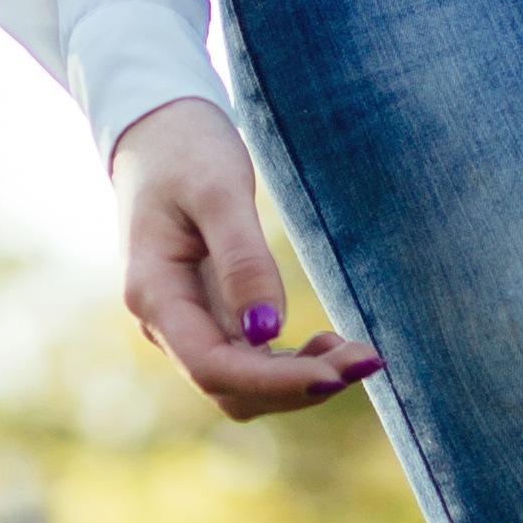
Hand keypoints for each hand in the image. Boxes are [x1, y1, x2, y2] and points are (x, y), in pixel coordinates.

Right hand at [112, 96, 381, 421]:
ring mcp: (184, 324)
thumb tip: (268, 334)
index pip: (213, 367)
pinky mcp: (209, 317)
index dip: (278, 382)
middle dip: (299, 386)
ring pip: (242, 385)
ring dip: (300, 382)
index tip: (339, 374)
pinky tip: (329, 343)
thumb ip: (243, 260)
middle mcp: (163, 322)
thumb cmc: (186, 152)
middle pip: (230, 389)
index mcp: (154, 294)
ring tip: (356, 352)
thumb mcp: (218, 192)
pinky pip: (249, 362)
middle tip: (368, 359)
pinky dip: (291, 364)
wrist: (158, 133)